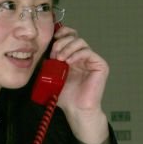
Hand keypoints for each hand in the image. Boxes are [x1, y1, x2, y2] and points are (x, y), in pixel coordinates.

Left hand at [49, 25, 110, 143]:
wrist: (76, 109)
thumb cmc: (66, 96)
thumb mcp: (52, 74)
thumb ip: (50, 60)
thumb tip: (42, 46)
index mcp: (72, 56)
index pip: (69, 36)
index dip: (61, 34)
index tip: (52, 40)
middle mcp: (83, 56)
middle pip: (74, 36)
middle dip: (61, 43)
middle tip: (54, 54)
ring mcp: (92, 60)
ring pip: (80, 42)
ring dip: (67, 48)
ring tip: (60, 59)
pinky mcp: (100, 65)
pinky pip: (88, 52)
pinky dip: (76, 54)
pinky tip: (69, 62)